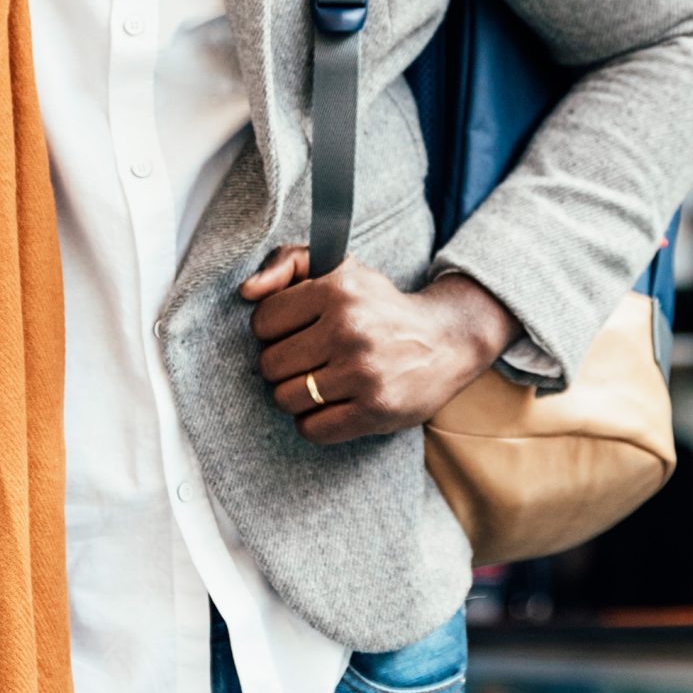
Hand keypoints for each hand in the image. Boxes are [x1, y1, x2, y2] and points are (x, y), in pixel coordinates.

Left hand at [239, 251, 516, 446]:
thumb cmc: (379, 305)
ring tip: (319, 383)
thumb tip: (246, 291)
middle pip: (270, 364)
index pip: (263, 321)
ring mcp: (364, 372)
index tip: (295, 330)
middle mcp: (350, 328)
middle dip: (282, 365)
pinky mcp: (376, 410)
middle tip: (307, 360)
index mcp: (338, 289)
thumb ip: (287, 262)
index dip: (273, 329)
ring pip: (286, 399)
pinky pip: (312, 429)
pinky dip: (314, 423)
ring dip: (297, 396)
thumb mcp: (339, 267)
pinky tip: (332, 405)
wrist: (446, 340)